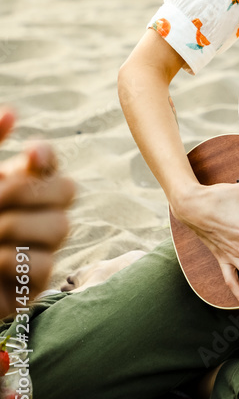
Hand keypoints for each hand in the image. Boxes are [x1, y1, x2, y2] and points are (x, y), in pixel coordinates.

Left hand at [0, 108, 75, 315]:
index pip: (48, 162)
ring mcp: (35, 248)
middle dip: (27, 192)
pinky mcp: (32, 285)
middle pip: (67, 190)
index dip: (46, 156)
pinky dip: (14, 261)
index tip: (28, 155)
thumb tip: (11, 113)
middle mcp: (32, 214)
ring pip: (61, 226)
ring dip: (18, 226)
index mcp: (13, 185)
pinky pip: (45, 266)